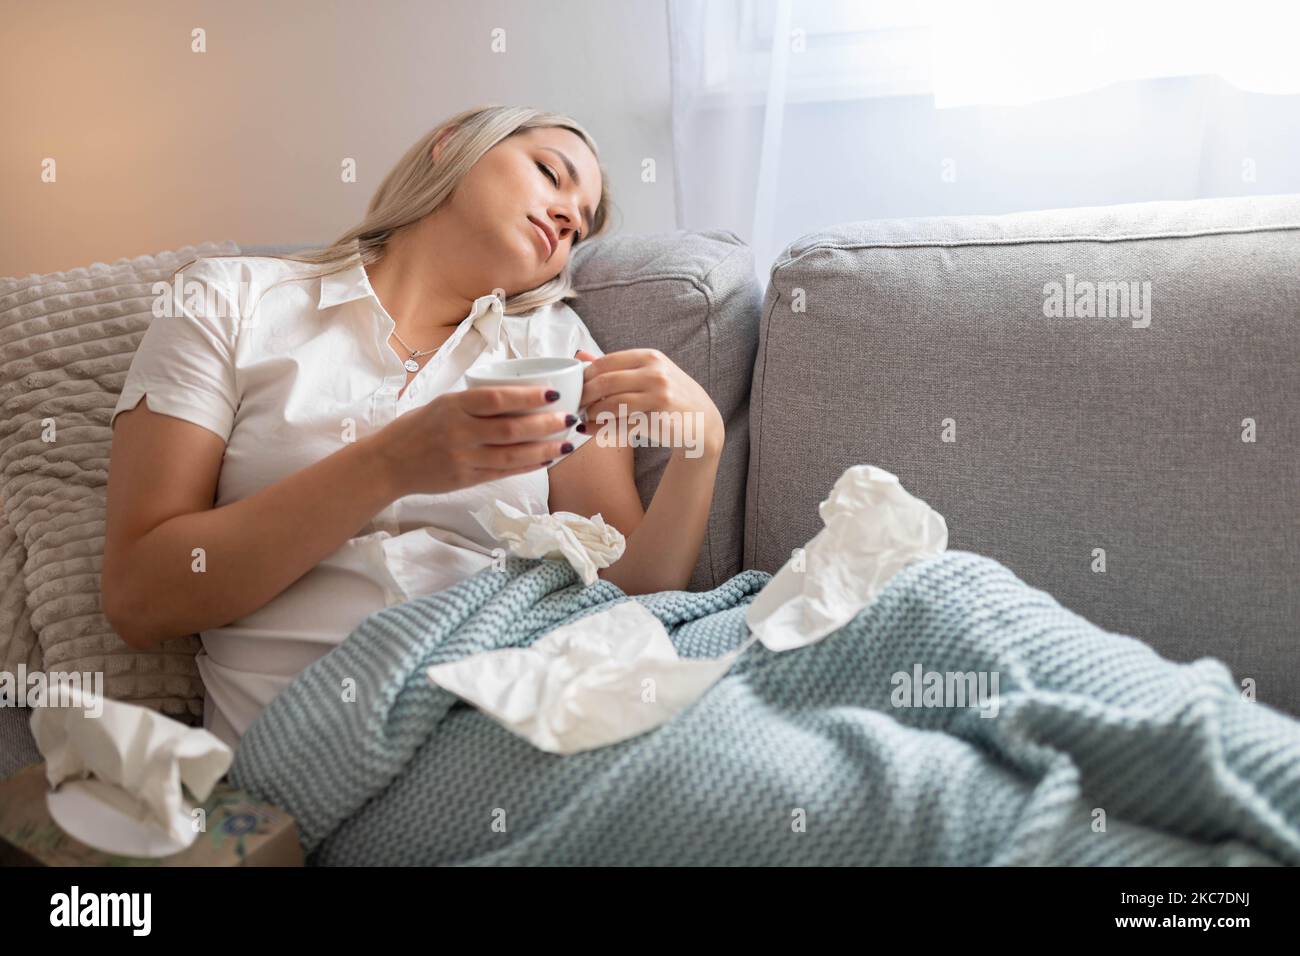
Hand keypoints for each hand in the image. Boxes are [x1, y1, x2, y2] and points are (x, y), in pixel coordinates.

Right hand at [374, 385, 578, 496]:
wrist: (389, 462)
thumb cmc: (420, 427)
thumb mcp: (444, 403)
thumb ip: (477, 401)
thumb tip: (523, 394)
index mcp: (454, 406)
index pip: (496, 398)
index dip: (527, 396)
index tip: (553, 392)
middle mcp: (458, 432)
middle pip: (510, 429)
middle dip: (545, 425)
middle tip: (569, 419)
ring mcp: (462, 458)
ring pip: (511, 455)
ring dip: (543, 450)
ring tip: (565, 443)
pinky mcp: (465, 479)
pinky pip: (503, 472)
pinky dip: (527, 466)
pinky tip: (545, 460)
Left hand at [576, 348, 723, 457]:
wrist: (703, 423)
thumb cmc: (671, 399)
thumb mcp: (647, 376)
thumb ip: (615, 367)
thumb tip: (579, 355)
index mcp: (649, 357)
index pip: (605, 362)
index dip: (584, 376)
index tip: (575, 388)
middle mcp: (654, 371)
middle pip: (604, 381)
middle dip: (583, 395)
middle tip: (574, 405)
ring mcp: (659, 392)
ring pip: (611, 402)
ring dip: (591, 412)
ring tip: (584, 417)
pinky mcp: (659, 414)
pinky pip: (621, 421)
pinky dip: (600, 427)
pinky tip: (590, 430)